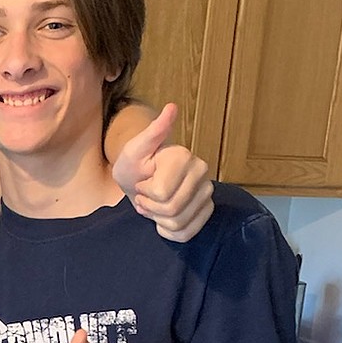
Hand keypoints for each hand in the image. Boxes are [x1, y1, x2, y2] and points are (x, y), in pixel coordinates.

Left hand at [113, 103, 213, 243]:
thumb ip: (153, 132)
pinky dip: (168, 231)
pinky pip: (186, 235)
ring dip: (158, 220)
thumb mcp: (135, 149)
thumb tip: (171, 108)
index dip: (144, 194)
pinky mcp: (206, 211)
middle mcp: (202, 173)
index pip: (162, 193)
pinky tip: (162, 219)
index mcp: (185, 157)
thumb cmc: (134, 165)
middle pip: (172, 210)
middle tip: (145, 196)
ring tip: (153, 204)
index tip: (142, 183)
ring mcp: (207, 193)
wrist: (141, 179)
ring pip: (179, 224)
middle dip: (150, 208)